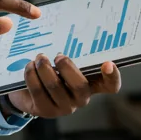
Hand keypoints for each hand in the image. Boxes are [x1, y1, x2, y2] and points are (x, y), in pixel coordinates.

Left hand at [5, 54, 122, 118]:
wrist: (28, 90)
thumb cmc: (53, 71)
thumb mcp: (66, 62)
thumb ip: (73, 53)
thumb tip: (70, 29)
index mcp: (92, 84)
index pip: (111, 86)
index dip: (112, 76)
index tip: (107, 63)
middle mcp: (81, 98)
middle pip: (80, 86)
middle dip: (66, 67)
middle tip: (57, 56)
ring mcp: (64, 107)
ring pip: (55, 87)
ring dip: (44, 68)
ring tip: (39, 58)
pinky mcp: (46, 110)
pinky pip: (38, 91)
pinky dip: (32, 75)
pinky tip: (30, 67)